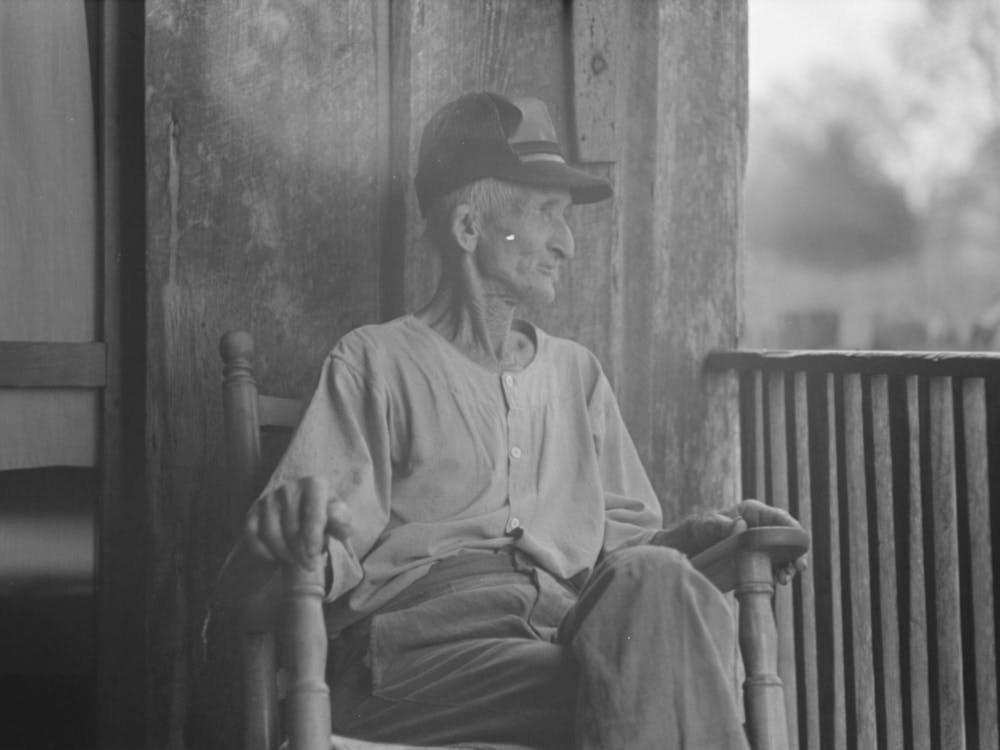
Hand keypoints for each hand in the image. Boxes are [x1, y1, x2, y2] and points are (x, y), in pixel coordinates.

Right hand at [244, 476, 352, 570]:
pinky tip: (274, 558)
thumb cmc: (325, 513)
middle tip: (310, 566)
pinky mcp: (253, 510)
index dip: (314, 538)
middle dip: (301, 552)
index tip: (315, 555)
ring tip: (295, 562)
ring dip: (283, 553)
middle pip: (292, 528)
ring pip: (271, 533)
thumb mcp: (339, 515)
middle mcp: (289, 488)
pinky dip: (261, 550)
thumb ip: (341, 521)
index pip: (312, 515)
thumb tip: (340, 527)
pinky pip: (251, 534)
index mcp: (313, 484)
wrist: (305, 507)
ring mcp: (269, 499)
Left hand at [653, 499, 806, 583]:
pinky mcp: (752, 562)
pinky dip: (775, 577)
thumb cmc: (691, 532)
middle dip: (794, 555)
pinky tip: (773, 584)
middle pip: (786, 540)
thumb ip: (720, 525)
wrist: (679, 551)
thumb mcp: (703, 526)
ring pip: (781, 556)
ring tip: (783, 579)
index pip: (781, 519)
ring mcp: (756, 546)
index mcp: (751, 512)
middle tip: (793, 570)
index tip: (800, 546)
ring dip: (787, 568)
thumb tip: (739, 526)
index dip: (794, 532)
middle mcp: (758, 528)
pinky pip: (770, 569)